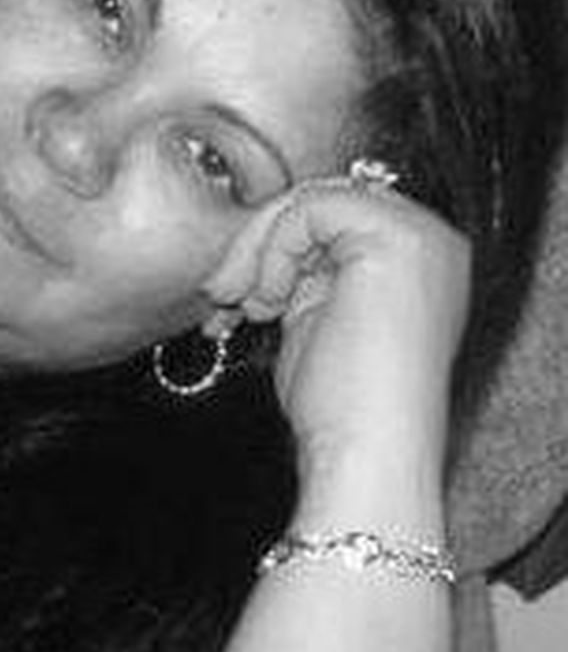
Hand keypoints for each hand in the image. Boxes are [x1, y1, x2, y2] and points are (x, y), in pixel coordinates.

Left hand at [203, 176, 471, 482]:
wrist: (364, 451)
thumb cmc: (337, 403)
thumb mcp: (312, 318)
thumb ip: (300, 271)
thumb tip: (256, 242)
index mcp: (415, 260)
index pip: (330, 217)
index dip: (273, 248)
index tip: (234, 299)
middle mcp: (430, 241)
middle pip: (320, 200)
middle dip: (258, 243)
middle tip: (221, 294)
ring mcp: (421, 237)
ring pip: (310, 199)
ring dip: (259, 249)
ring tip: (242, 305)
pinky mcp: (398, 240)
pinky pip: (311, 209)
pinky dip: (276, 249)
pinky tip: (270, 301)